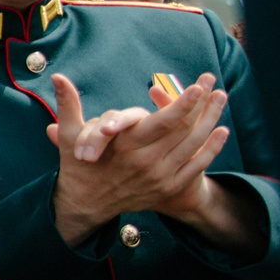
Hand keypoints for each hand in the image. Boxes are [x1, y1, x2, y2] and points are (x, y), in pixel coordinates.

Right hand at [46, 72, 230, 246]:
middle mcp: (146, 161)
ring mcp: (160, 176)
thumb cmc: (78, 164)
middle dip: (203, 104)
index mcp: (125, 145)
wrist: (86, 203)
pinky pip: (197, 166)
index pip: (163, 121)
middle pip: (185, 129)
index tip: (197, 86)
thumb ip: (68, 103)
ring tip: (221, 98)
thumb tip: (57, 76)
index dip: (183, 103)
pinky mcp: (168, 187)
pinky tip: (222, 131)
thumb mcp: (70, 134)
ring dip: (211, 120)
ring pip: (194, 144)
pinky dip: (212, 148)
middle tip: (214, 83)